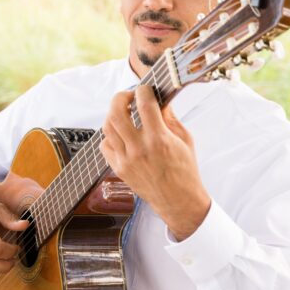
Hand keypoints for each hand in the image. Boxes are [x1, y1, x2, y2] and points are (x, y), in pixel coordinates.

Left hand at [99, 85, 210, 239]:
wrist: (178, 200)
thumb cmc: (185, 171)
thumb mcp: (185, 140)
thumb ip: (170, 119)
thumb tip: (159, 101)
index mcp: (159, 140)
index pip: (144, 105)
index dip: (143, 91)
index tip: (145, 89)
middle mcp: (139, 149)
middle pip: (116, 113)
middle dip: (120, 97)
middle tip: (129, 96)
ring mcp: (126, 160)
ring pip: (107, 127)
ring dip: (114, 114)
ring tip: (124, 113)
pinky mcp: (119, 169)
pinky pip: (105, 145)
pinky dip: (110, 135)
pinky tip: (121, 134)